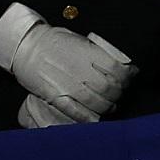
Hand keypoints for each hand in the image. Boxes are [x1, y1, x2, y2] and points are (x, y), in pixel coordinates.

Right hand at [11, 23, 134, 122]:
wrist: (27, 46)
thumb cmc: (55, 41)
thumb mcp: (81, 40)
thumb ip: (98, 53)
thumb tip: (119, 62)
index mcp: (88, 52)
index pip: (117, 69)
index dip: (128, 76)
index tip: (131, 77)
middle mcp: (79, 68)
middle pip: (109, 87)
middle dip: (119, 94)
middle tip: (120, 94)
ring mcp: (67, 83)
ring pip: (95, 101)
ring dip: (107, 107)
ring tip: (110, 106)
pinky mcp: (55, 96)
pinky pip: (75, 111)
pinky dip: (88, 118)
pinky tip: (95, 119)